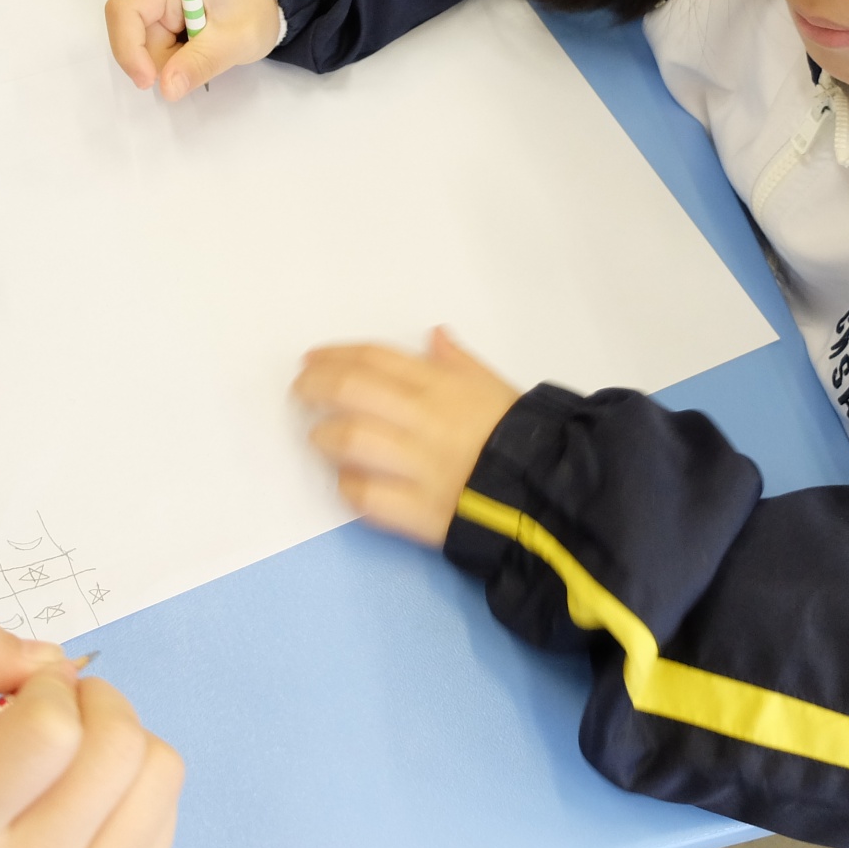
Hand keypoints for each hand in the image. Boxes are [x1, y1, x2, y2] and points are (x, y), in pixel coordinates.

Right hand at [0, 617, 182, 847]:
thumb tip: (53, 661)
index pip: (49, 729)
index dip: (46, 687)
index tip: (23, 697)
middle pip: (116, 743)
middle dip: (93, 700)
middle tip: (58, 713)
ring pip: (158, 766)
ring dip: (122, 732)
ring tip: (78, 749)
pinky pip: (169, 798)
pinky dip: (140, 772)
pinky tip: (96, 789)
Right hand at [104, 0, 280, 99]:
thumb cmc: (255, 5)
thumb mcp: (237, 40)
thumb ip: (200, 63)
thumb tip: (167, 89)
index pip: (124, 11)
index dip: (129, 50)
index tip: (149, 81)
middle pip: (133, 33)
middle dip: (162, 57)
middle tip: (202, 55)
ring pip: (142, 42)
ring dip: (171, 55)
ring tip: (205, 43)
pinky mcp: (154, 5)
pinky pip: (150, 40)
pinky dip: (173, 50)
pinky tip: (196, 41)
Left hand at [294, 328, 519, 544]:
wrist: (548, 493)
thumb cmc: (519, 436)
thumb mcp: (495, 387)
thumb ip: (459, 362)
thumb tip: (434, 336)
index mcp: (442, 386)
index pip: (375, 359)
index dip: (335, 355)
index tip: (311, 360)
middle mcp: (424, 420)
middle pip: (352, 391)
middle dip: (315, 387)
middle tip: (300, 392)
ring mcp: (419, 466)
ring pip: (351, 440)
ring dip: (325, 437)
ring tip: (319, 438)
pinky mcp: (419, 510)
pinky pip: (367, 496)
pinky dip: (350, 487)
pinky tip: (347, 482)